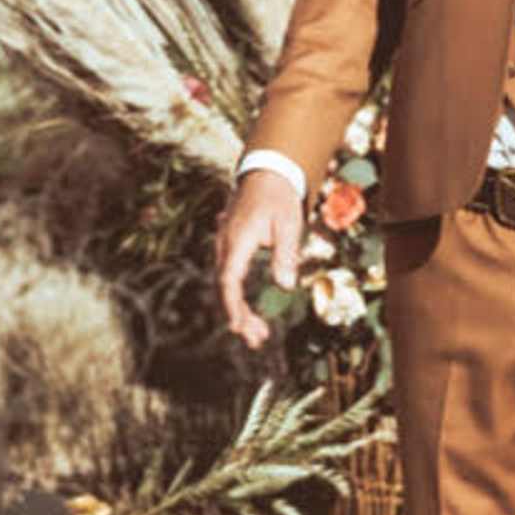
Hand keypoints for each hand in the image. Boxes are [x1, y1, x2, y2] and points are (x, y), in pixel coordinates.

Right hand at [215, 166, 305, 347]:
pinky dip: (238, 300)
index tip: (238, 327)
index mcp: (237, 240)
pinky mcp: (230, 250)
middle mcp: (225, 246)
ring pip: (226, 286)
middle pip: (225, 289)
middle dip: (239, 317)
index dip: (232, 306)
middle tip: (257, 340)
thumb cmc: (279, 197)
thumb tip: (286, 286)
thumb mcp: (290, 222)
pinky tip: (250, 318)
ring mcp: (225, 247)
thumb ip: (286, 254)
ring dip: (239, 311)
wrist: (265, 173)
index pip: (229, 280)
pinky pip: (230, 279)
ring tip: (259, 335)